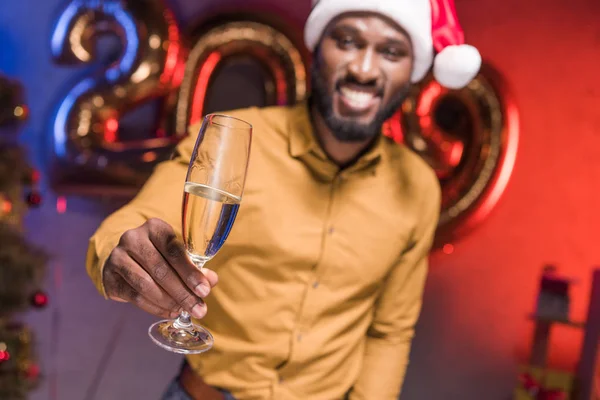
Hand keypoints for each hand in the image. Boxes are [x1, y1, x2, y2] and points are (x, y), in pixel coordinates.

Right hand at [102, 218, 217, 318]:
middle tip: (199, 308)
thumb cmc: (159, 254)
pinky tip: (169, 312)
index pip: (174, 250)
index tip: (204, 290)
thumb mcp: (177, 254)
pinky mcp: (110, 276)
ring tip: (184, 311)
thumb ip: (194, 266)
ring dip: (169, 302)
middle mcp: (133, 238)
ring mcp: (118, 257)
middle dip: (183, 293)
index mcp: (154, 227)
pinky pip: (135, 296)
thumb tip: (211, 281)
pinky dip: (155, 307)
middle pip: (161, 269)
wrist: (125, 258)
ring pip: (146, 285)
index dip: (190, 272)